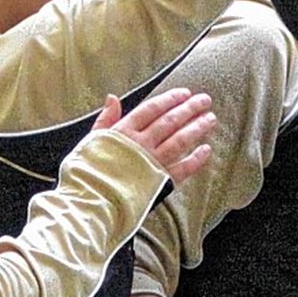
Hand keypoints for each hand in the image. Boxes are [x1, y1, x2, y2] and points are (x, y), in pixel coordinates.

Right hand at [93, 89, 214, 184]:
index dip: (170, 99)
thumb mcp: (91, 141)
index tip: (185, 93)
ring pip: (180, 140)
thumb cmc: (86, 173)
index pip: (152, 109)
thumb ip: (105, 119)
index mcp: (124, 132)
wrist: (90, 203)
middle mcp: (141, 144)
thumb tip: (112, 97)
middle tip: (205, 100)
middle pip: (170, 121)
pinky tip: (206, 150)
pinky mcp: (160, 182)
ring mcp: (152, 162)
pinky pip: (183, 168)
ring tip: (210, 119)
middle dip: (189, 109)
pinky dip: (196, 159)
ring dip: (197, 128)